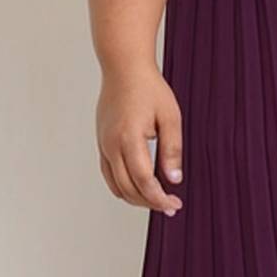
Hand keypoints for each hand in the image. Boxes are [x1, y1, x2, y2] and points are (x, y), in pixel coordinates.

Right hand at [95, 60, 183, 212]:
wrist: (123, 69)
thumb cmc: (149, 89)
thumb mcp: (170, 117)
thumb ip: (172, 150)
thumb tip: (174, 179)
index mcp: (129, 138)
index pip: (143, 180)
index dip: (159, 198)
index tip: (175, 204)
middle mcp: (111, 144)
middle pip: (128, 188)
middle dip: (150, 202)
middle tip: (171, 207)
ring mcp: (103, 145)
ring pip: (116, 185)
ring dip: (136, 198)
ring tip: (157, 201)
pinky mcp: (101, 144)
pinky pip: (108, 174)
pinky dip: (123, 187)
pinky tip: (140, 189)